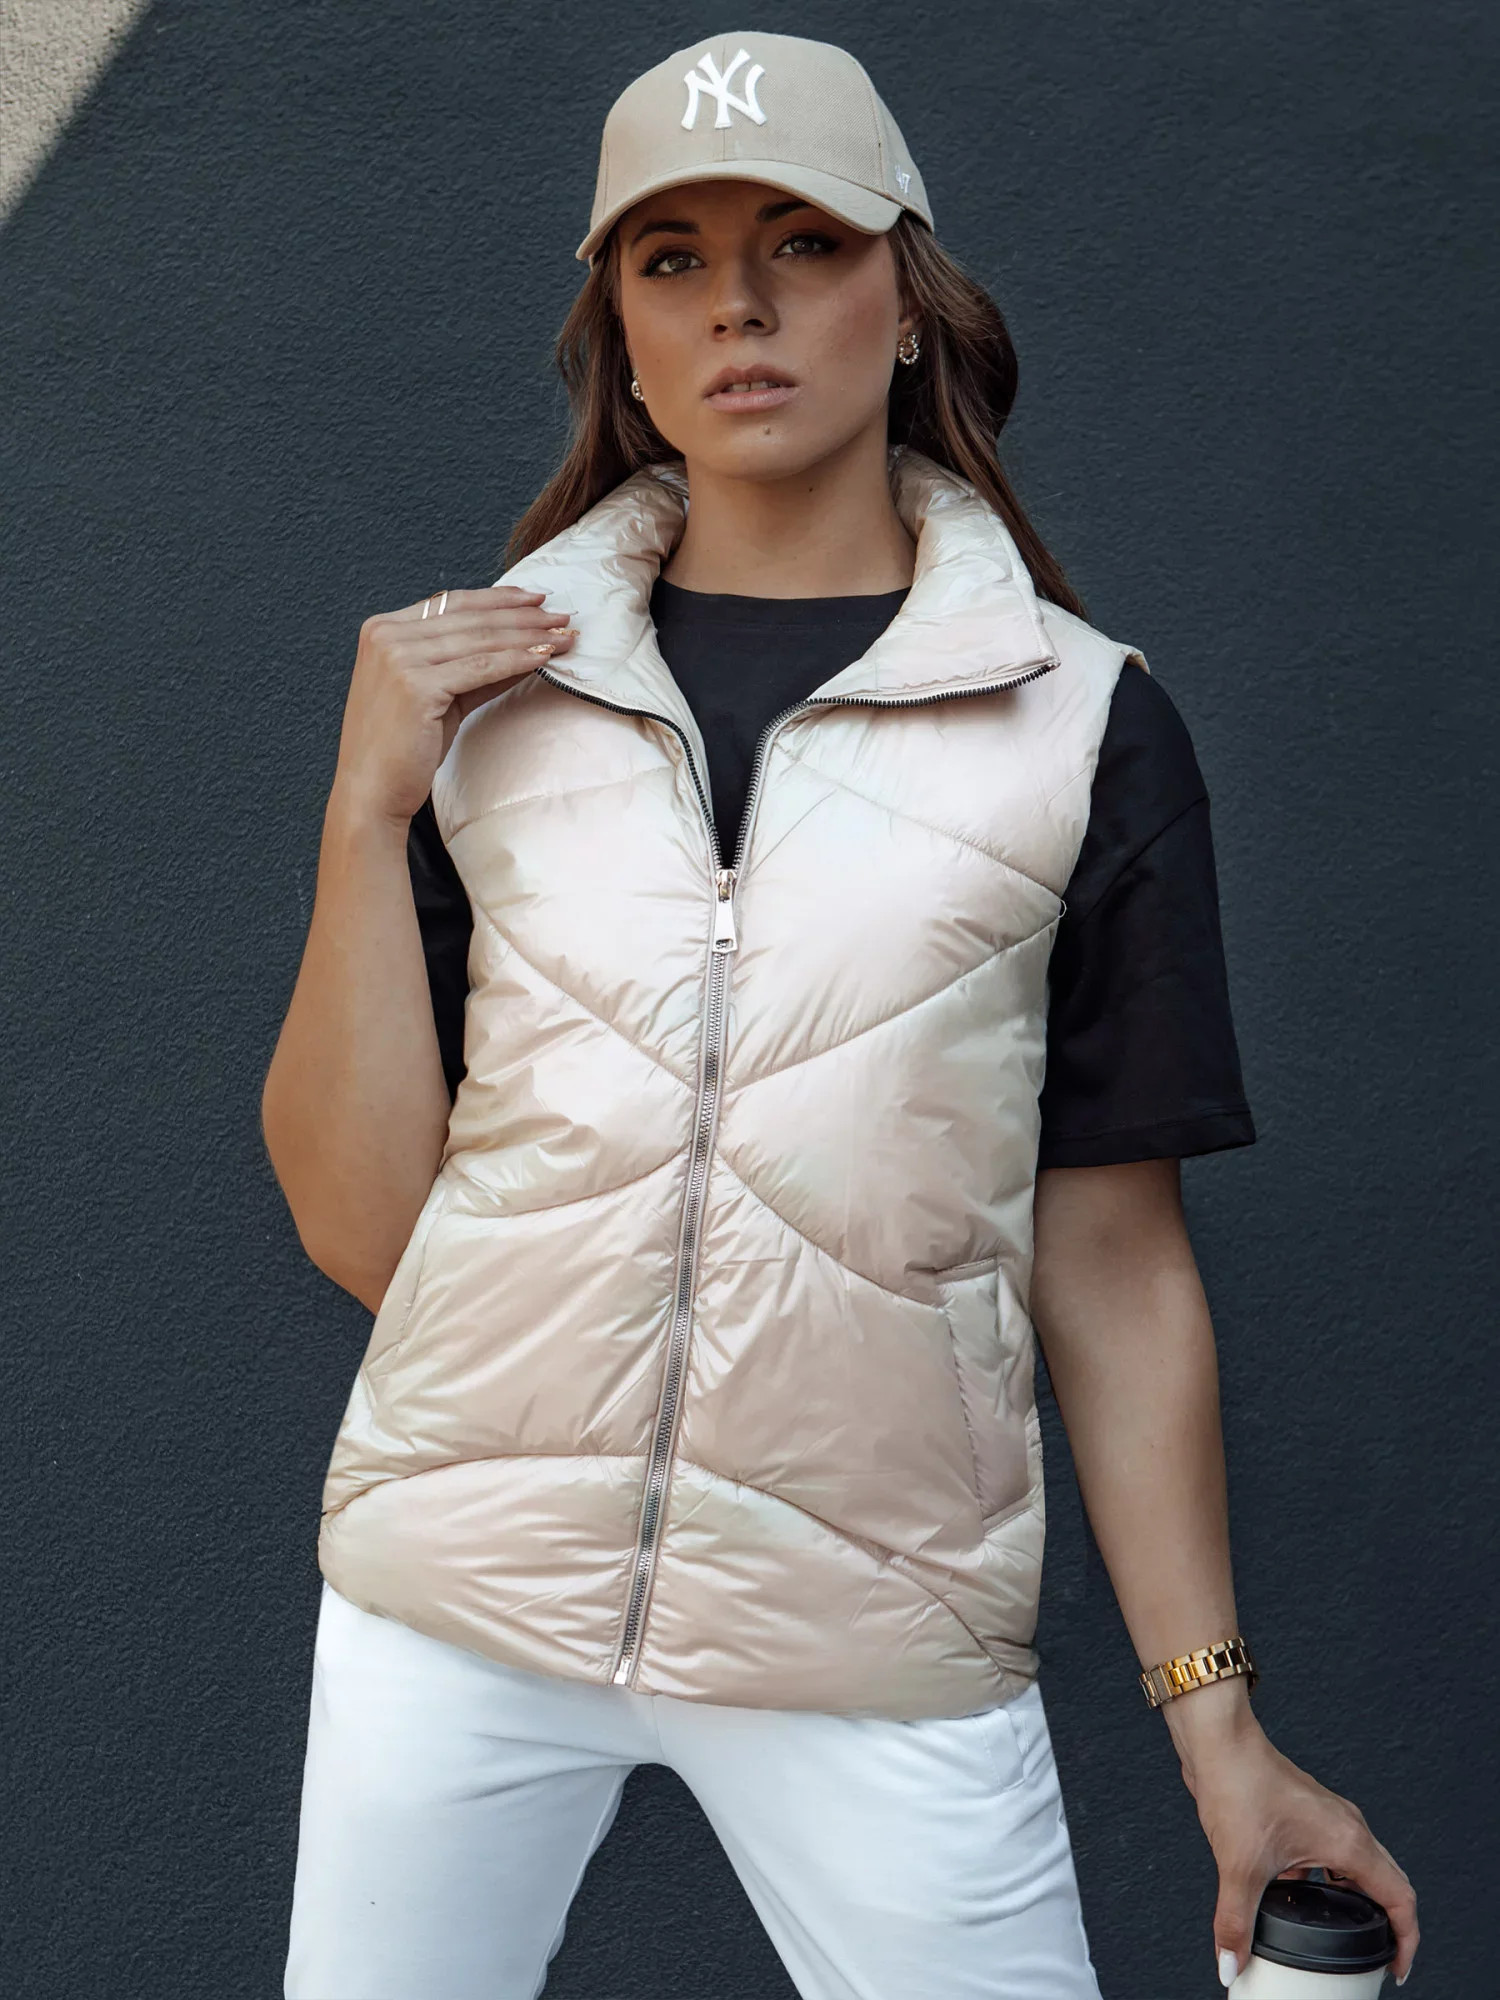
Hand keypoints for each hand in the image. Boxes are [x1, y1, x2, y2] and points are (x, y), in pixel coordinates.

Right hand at [331, 584, 576, 825]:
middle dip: (523, 617)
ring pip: (480, 640)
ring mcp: (398, 658)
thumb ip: (471, 667)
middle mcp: (387, 636)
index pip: (451, 603)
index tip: (534, 600)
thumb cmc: (401, 749)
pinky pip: (481, 668)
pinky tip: (543, 658)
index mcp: (383, 629)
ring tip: (563, 637)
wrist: (371, 791)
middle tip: (562, 617)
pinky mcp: (416, 685)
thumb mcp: (438, 695)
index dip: (497, 599)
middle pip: (470, 619)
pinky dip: (516, 661)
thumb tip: (523, 649)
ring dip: (528, 637)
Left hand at [1175, 1713, 1417, 1988]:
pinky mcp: (1306, 1813)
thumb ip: (1236, 1922)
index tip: (1397, 1967)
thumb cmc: (1239, 1782)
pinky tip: (1294, 1891)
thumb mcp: (1240, 1867)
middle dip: (1387, 1923)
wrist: (1218, 1742)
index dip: (1406, 1940)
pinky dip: (1325, 1879)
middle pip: (1387, 1883)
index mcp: (1348, 1841)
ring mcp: (1327, 1817)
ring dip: (1355, 1899)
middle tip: (1376, 1955)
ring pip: (1358, 1867)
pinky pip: (1330, 1854)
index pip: (1400, 1899)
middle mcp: (1346, 1827)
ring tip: (1340, 1929)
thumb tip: (1232, 1963)